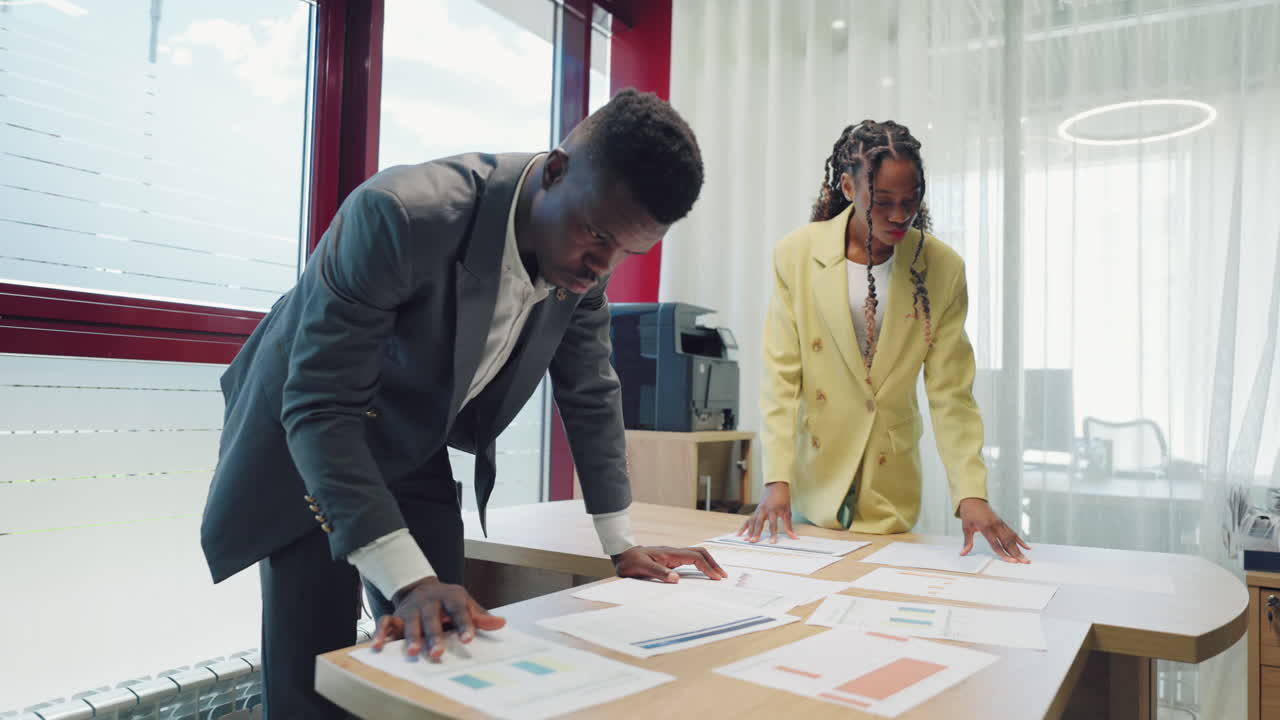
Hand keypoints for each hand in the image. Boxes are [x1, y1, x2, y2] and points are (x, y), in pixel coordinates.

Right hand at [370, 577, 505, 658]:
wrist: (422, 588)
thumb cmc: (448, 602)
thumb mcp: (466, 603)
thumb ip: (480, 616)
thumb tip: (501, 623)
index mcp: (450, 596)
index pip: (459, 609)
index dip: (464, 624)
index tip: (468, 639)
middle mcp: (429, 601)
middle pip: (432, 618)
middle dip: (434, 636)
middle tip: (438, 653)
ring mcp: (411, 608)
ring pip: (410, 622)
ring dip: (411, 637)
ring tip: (413, 652)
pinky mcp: (396, 615)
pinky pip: (385, 622)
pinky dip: (380, 633)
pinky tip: (378, 646)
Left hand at [612, 546, 727, 582]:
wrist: (623, 554)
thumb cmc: (631, 562)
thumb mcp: (642, 568)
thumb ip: (659, 573)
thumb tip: (676, 579)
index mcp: (670, 553)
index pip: (695, 557)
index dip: (707, 567)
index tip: (716, 578)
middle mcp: (674, 552)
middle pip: (700, 552)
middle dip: (713, 563)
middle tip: (723, 576)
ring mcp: (673, 554)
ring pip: (696, 554)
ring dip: (708, 563)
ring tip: (717, 575)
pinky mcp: (671, 559)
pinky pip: (691, 559)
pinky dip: (701, 564)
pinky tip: (703, 572)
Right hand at [737, 481, 797, 542]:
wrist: (776, 485)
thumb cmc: (783, 498)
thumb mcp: (788, 511)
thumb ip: (788, 525)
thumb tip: (793, 537)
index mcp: (773, 509)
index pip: (773, 524)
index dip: (772, 534)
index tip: (772, 542)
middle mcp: (764, 509)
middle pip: (759, 523)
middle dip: (756, 533)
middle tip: (753, 541)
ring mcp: (758, 510)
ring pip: (752, 521)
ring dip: (749, 531)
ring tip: (746, 540)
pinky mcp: (755, 510)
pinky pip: (749, 519)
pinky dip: (744, 527)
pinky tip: (739, 533)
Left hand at [958, 498, 1030, 562]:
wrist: (973, 499)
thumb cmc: (969, 513)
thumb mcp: (966, 527)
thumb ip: (967, 542)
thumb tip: (962, 553)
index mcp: (986, 527)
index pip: (996, 544)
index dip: (1004, 554)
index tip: (1012, 561)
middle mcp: (995, 526)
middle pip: (1008, 542)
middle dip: (1016, 554)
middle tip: (1024, 562)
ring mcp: (1001, 524)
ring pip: (1012, 538)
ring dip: (1020, 549)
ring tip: (1026, 558)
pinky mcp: (1003, 523)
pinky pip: (1013, 532)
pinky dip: (1020, 540)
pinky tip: (1027, 547)